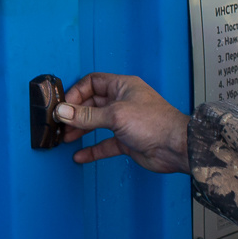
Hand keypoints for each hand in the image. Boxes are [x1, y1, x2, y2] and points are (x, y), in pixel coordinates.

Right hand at [56, 72, 189, 171]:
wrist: (176, 147)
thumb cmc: (155, 123)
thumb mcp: (115, 115)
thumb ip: (87, 115)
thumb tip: (64, 111)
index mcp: (123, 87)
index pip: (93, 83)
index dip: (76, 92)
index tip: (64, 106)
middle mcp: (123, 102)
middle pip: (92, 103)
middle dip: (75, 113)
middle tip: (61, 123)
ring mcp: (125, 122)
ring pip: (96, 123)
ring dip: (81, 130)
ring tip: (66, 138)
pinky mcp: (127, 140)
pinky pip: (104, 144)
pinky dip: (92, 149)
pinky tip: (80, 155)